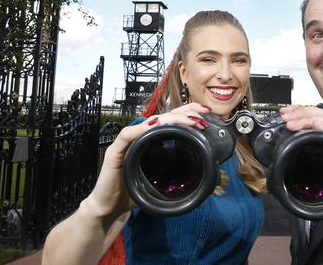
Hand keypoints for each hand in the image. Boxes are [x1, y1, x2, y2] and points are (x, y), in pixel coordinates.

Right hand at [85, 103, 212, 221]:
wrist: (110, 208)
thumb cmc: (135, 194)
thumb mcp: (164, 182)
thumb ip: (182, 172)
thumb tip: (212, 174)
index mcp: (152, 141)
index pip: (171, 120)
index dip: (188, 113)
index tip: (206, 113)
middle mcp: (140, 137)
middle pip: (163, 116)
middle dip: (184, 113)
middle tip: (202, 116)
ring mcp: (127, 142)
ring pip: (149, 122)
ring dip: (170, 119)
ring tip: (188, 120)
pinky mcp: (115, 151)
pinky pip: (128, 135)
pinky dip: (141, 128)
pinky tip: (155, 124)